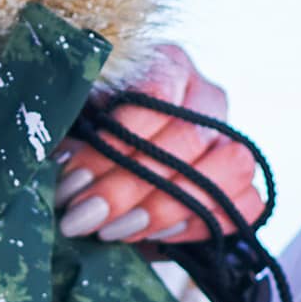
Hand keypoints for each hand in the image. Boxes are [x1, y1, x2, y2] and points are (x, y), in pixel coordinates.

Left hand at [60, 44, 274, 243]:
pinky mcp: (244, 186)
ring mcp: (232, 141)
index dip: (115, 141)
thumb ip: (65, 131)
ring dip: (167, 206)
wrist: (107, 177)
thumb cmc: (84, 138)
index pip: (157, 94)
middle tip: (81, 215)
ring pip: (231, 167)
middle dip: (128, 185)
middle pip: (188, 138)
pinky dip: (199, 224)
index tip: (71, 179)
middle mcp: (207, 99)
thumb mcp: (70, 124)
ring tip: (112, 230)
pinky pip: (247, 205)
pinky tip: (151, 235)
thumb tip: (53, 161)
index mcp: (167, 66)